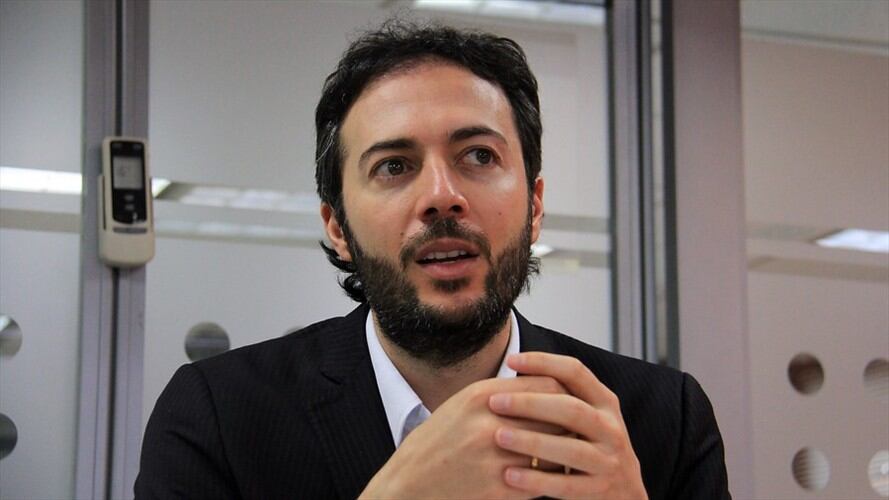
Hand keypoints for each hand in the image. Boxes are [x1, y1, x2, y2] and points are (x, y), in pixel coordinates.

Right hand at [359, 375, 566, 498]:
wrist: (409, 483)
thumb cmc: (439, 441)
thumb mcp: (464, 405)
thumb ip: (504, 393)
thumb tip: (549, 387)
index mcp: (482, 396)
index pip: (547, 385)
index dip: (565, 394)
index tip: (571, 401)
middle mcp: (489, 423)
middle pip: (555, 417)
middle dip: (569, 425)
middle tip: (580, 430)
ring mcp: (493, 458)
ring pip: (552, 452)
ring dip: (562, 455)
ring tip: (570, 454)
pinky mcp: (496, 490)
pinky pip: (539, 483)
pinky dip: (548, 481)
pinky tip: (549, 479)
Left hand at [488, 352, 647, 498]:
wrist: (625, 493)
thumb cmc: (591, 446)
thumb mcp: (586, 415)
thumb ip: (560, 396)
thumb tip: (514, 368)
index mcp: (605, 402)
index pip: (576, 372)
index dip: (544, 363)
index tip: (511, 361)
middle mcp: (611, 429)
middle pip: (572, 409)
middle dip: (531, 403)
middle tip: (495, 402)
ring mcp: (609, 462)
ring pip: (571, 450)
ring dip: (532, 442)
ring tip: (498, 436)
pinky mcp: (601, 492)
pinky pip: (566, 486)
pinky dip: (537, 480)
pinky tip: (509, 475)